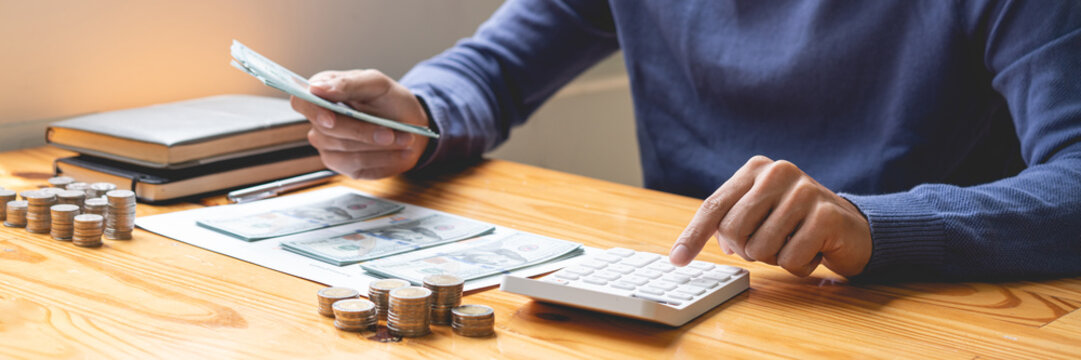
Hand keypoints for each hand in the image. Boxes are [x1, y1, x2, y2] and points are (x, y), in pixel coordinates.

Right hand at [290, 69, 429, 178]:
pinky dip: (382, 159)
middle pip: (327, 131)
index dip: (313, 111)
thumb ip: (348, 83)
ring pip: (344, 149)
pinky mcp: (342, 164)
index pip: (301, 101)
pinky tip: (399, 152)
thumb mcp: (377, 84)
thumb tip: (317, 88)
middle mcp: (320, 120)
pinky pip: (356, 165)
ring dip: (378, 147)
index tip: (331, 119)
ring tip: (404, 140)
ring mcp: (329, 144)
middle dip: (363, 132)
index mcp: (323, 93)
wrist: (410, 125)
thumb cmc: (390, 100)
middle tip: (391, 133)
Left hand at [668, 156, 871, 276]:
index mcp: (756, 169)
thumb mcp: (761, 213)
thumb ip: (730, 221)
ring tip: (795, 243)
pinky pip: (790, 260)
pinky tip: (814, 250)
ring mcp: (804, 191)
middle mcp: (778, 172)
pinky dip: (799, 266)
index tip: (677, 260)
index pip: (714, 207)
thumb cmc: (797, 223)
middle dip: (747, 250)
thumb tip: (699, 244)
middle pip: (733, 231)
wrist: (852, 228)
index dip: (693, 236)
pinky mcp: (826, 215)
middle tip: (771, 246)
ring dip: (775, 259)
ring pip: (760, 248)